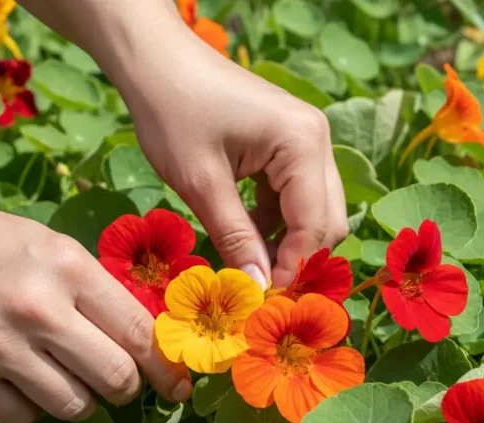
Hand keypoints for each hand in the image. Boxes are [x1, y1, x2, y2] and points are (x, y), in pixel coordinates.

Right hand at [0, 187, 191, 422]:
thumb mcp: (49, 246)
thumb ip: (94, 290)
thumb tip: (143, 340)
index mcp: (69, 268)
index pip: (140, 333)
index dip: (166, 367)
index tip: (175, 384)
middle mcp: (40, 310)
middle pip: (116, 378)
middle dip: (125, 388)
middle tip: (116, 384)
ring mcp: (0, 348)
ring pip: (74, 406)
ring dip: (80, 401)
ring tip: (63, 379)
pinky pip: (23, 417)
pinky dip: (30, 408)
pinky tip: (19, 382)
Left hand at [113, 27, 347, 288]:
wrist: (155, 60)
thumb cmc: (171, 112)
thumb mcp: (200, 183)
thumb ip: (234, 238)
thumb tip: (256, 289)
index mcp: (302, 144)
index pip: (314, 226)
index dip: (291, 270)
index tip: (261, 302)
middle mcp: (317, 140)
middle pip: (328, 221)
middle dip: (297, 260)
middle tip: (258, 291)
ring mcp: (307, 139)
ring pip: (315, 212)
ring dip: (286, 243)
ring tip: (246, 266)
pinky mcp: (289, 143)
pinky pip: (296, 196)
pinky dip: (276, 222)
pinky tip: (243, 235)